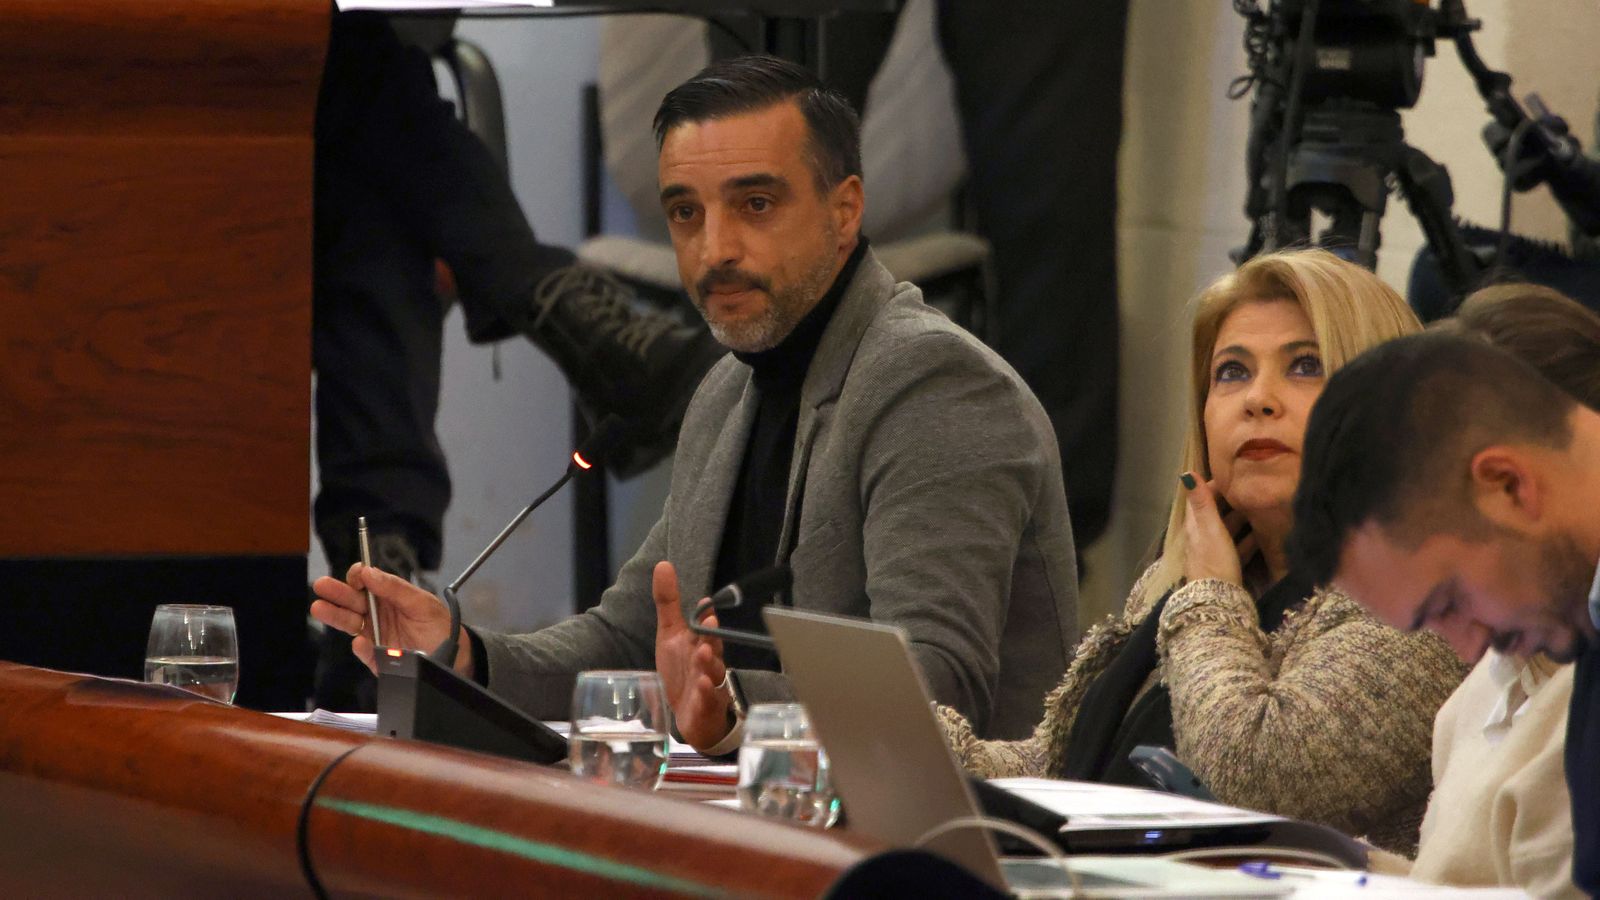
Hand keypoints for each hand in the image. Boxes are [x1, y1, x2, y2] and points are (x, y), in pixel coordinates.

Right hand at [309, 564, 471, 676]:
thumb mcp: (422, 603)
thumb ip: (396, 588)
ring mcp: (375, 636)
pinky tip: (359, 641)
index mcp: (388, 596)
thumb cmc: (438, 626)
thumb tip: (369, 572)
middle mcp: (377, 614)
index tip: (357, 576)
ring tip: (320, 608)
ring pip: (351, 624)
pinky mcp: (378, 658)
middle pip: (352, 601)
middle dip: (336, 592)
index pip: (366, 582)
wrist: (453, 656)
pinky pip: (366, 653)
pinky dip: (362, 648)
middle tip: (321, 585)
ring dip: (336, 616)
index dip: (358, 576)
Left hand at [651, 561, 731, 751]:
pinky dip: (706, 693)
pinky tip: (702, 686)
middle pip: (713, 648)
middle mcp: (708, 662)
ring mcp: (709, 684)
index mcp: (700, 643)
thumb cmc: (683, 669)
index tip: (705, 606)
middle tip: (708, 626)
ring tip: (703, 654)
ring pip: (712, 672)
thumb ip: (668, 602)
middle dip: (711, 638)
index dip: (706, 618)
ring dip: (709, 663)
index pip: (705, 628)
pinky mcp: (705, 706)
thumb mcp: (670, 634)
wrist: (689, 712)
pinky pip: (708, 699)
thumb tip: (663, 565)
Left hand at [1180, 472, 1255, 586]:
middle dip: (1232, 501)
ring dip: (1242, 519)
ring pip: (1229, 529)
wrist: (1218, 600)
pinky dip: (1249, 539)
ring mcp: (1215, 552)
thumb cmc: (1214, 560)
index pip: (1202, 498)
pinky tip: (1263, 535)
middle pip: (1217, 513)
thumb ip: (1202, 502)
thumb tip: (1186, 473)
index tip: (1234, 474)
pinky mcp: (1227, 565)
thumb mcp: (1209, 528)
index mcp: (1195, 525)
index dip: (1215, 485)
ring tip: (1261, 507)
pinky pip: (1239, 547)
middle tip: (1252, 488)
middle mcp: (1202, 536)